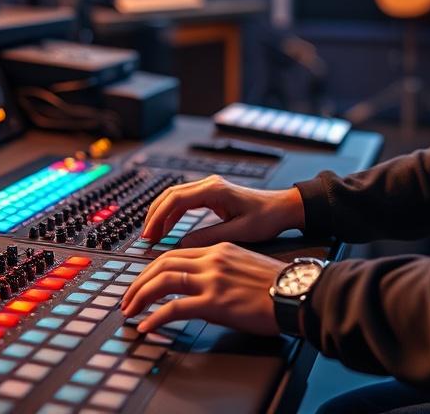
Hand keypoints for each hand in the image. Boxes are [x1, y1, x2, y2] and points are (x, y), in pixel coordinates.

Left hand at [120, 242, 283, 334]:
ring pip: (163, 281)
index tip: (143, 281)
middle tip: (128, 298)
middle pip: (162, 264)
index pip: (175, 254)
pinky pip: (175, 308)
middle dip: (139, 281)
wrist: (298, 293)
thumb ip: (221, 270)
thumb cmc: (278, 285)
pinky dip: (156, 317)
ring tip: (130, 311)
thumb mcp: (245, 265)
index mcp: (219, 249)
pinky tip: (148, 326)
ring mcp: (212, 280)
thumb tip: (202, 286)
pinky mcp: (215, 302)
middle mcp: (212, 260)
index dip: (153, 268)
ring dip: (140, 297)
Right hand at [141, 174, 304, 247]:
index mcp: (215, 190)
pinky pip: (184, 201)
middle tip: (146, 236)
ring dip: (161, 214)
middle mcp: (209, 184)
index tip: (150, 234)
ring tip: (153, 234)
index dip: (159, 217)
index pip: (176, 199)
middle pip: (170, 194)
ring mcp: (209, 187)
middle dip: (155, 215)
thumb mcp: (239, 232)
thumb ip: (209, 238)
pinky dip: (172, 214)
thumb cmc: (267, 218)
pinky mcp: (211, 194)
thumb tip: (181, 245)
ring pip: (175, 196)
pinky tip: (168, 229)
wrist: (283, 208)